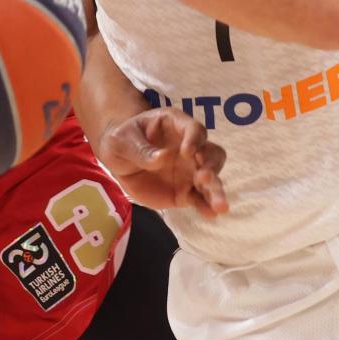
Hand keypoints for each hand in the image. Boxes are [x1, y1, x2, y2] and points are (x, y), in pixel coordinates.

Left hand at [96, 108, 228, 216]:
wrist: (119, 161)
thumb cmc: (122, 141)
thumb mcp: (121, 141)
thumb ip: (140, 149)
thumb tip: (161, 158)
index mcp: (175, 125)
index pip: (194, 129)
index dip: (194, 139)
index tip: (188, 152)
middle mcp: (190, 147)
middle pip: (211, 153)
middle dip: (211, 165)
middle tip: (203, 177)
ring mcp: (190, 170)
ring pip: (211, 179)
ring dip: (216, 190)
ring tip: (219, 205)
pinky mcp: (186, 192)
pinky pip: (200, 199)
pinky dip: (206, 206)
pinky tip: (210, 214)